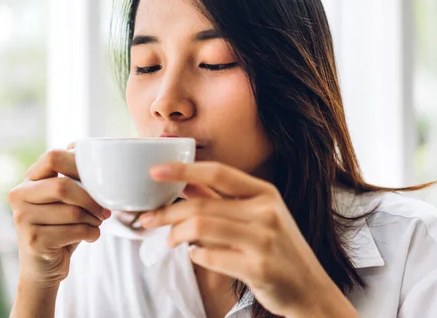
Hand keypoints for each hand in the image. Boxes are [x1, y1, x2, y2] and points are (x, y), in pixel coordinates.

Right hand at [8, 148, 110, 288]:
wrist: (44, 268)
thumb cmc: (60, 228)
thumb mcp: (65, 200)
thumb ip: (72, 177)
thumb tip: (84, 148)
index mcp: (28, 180)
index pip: (52, 157)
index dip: (79, 164)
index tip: (98, 179)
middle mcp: (19, 196)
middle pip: (63, 186)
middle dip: (91, 199)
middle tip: (105, 210)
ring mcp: (22, 219)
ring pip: (72, 212)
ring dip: (93, 220)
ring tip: (96, 223)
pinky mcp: (33, 240)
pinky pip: (74, 231)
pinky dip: (91, 233)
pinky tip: (91, 236)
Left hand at [139, 162, 355, 316]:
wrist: (310, 289)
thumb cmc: (279, 249)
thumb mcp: (258, 215)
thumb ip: (222, 198)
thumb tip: (185, 182)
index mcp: (265, 193)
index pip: (218, 172)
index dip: (183, 169)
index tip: (155, 171)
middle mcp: (267, 212)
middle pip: (201, 203)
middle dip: (166, 211)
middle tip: (147, 219)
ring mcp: (264, 240)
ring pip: (200, 228)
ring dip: (176, 234)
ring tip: (170, 240)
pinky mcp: (258, 268)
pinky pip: (209, 257)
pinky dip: (195, 256)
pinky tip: (195, 255)